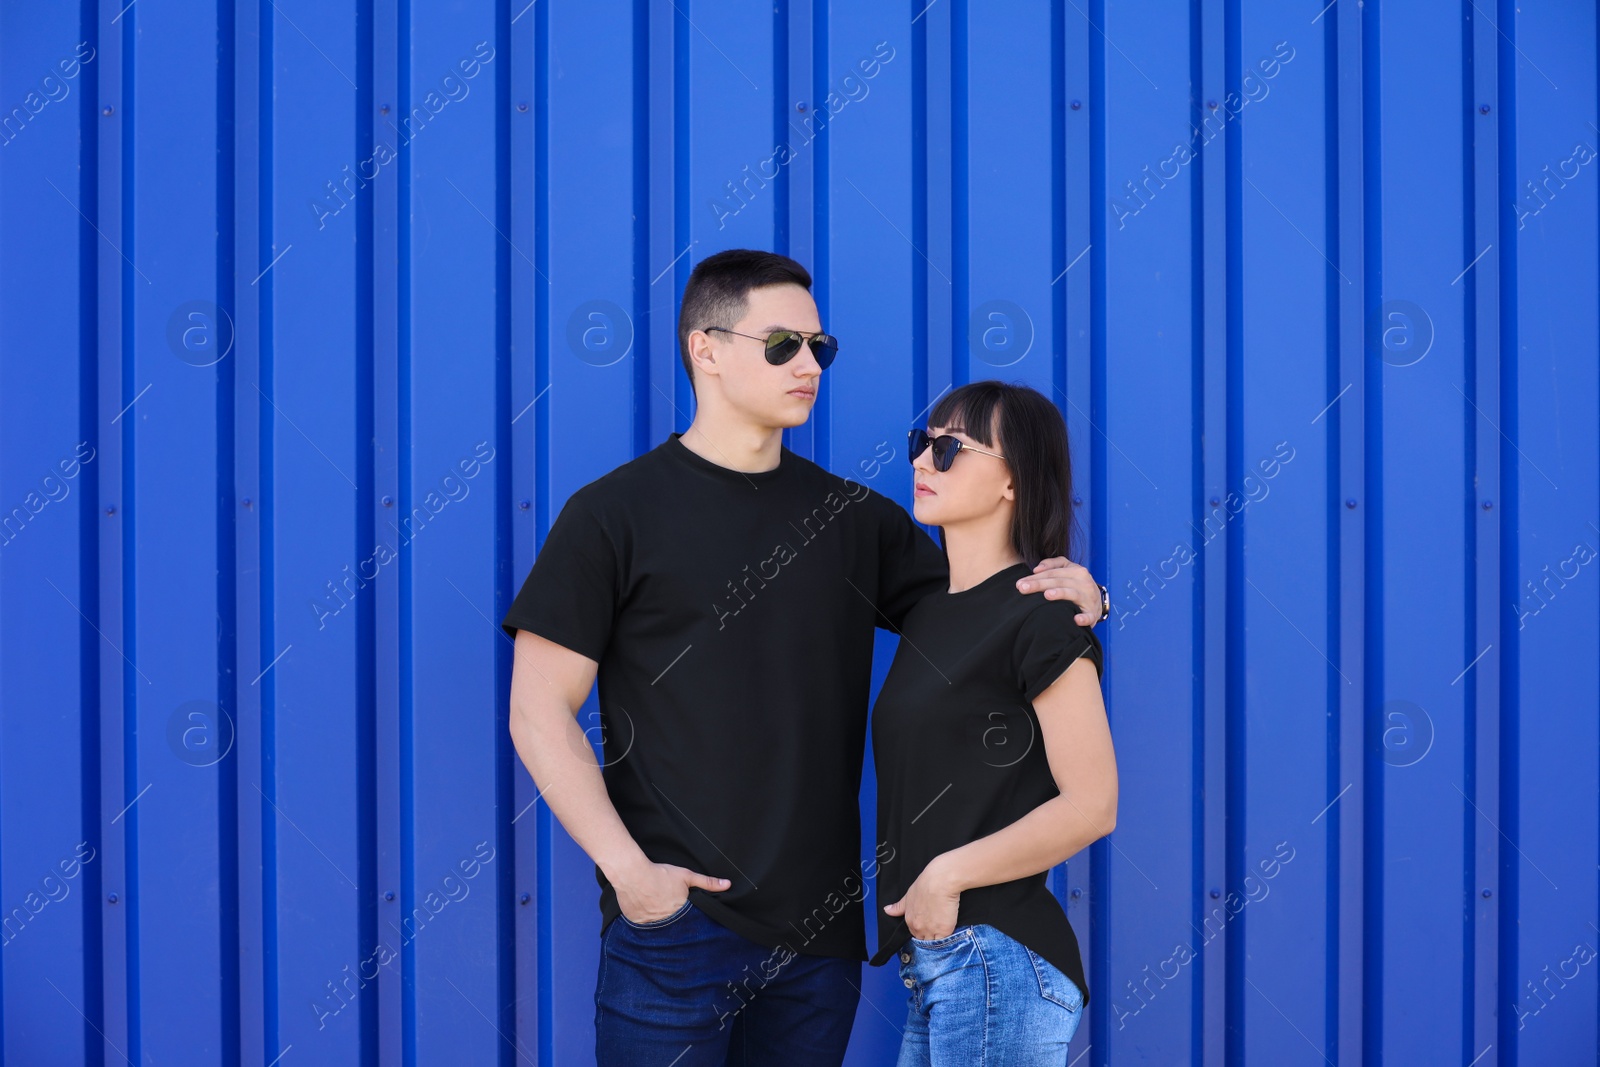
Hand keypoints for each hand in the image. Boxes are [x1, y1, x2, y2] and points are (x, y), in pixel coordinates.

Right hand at [613, 860, 730, 923]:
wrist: (633, 874)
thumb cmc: (660, 874)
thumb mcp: (687, 876)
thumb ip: (707, 882)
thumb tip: (728, 885)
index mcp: (680, 913)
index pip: (688, 922)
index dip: (687, 919)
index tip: (685, 916)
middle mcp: (666, 922)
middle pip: (673, 926)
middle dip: (674, 922)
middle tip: (668, 911)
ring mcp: (650, 925)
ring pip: (658, 928)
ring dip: (659, 923)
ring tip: (656, 911)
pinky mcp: (636, 923)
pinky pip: (643, 927)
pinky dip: (645, 922)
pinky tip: (644, 912)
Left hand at [882, 856, 961, 940]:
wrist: (939, 882)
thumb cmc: (925, 884)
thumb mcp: (908, 895)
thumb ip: (898, 907)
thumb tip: (887, 910)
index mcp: (910, 920)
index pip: (914, 934)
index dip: (922, 931)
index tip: (928, 927)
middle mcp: (918, 928)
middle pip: (924, 941)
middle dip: (929, 938)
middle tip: (937, 929)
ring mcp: (931, 931)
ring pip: (933, 944)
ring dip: (938, 941)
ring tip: (944, 932)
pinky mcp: (944, 931)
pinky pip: (945, 942)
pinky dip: (947, 940)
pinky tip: (950, 934)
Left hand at [1017, 556, 1102, 625]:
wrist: (1095, 602)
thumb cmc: (1075, 584)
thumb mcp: (1067, 570)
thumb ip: (1053, 564)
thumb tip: (1036, 569)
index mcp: (1076, 571)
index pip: (1052, 573)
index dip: (1035, 577)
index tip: (1019, 584)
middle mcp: (1083, 582)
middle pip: (1058, 582)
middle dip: (1039, 585)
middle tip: (1023, 589)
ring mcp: (1089, 598)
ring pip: (1072, 594)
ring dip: (1061, 594)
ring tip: (1047, 595)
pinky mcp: (1093, 613)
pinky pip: (1089, 616)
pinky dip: (1084, 618)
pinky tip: (1076, 620)